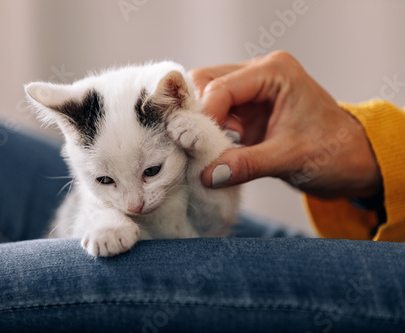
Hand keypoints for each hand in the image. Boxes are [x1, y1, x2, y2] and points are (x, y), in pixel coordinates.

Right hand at [191, 51, 381, 198]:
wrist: (351, 160)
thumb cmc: (334, 151)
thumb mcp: (290, 158)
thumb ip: (247, 164)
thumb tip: (208, 174)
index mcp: (275, 72)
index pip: (221, 87)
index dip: (204, 116)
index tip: (194, 146)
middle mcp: (259, 74)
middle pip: (205, 83)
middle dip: (197, 115)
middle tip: (195, 145)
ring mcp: (251, 91)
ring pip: (205, 97)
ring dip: (200, 125)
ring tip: (206, 150)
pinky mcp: (245, 109)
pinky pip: (214, 114)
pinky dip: (207, 132)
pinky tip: (211, 151)